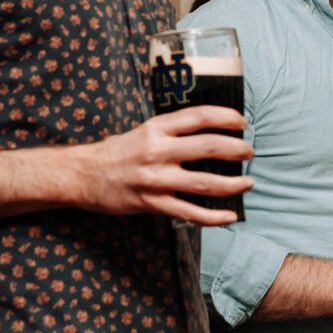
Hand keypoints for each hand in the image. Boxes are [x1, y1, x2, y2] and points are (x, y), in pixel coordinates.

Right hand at [78, 106, 252, 225]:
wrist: (82, 175)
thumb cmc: (116, 151)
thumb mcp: (143, 131)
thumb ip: (171, 131)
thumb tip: (208, 130)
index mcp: (156, 127)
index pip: (199, 116)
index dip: (225, 117)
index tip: (243, 122)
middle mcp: (158, 150)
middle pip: (208, 146)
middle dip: (236, 149)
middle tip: (250, 152)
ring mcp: (155, 179)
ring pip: (204, 182)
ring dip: (232, 184)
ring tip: (248, 183)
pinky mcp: (152, 203)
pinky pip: (189, 212)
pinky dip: (213, 216)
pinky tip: (230, 216)